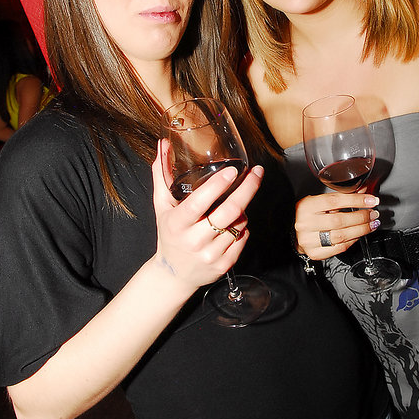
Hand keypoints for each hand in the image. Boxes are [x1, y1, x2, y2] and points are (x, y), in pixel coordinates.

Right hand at [152, 142, 263, 291]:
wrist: (173, 274)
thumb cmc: (170, 233)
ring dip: (243, 210)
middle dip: (247, 190)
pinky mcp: (224, 266)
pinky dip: (243, 227)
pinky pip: (243, 238)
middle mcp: (193, 240)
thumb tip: (163, 144)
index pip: (199, 203)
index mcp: (177, 223)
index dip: (217, 186)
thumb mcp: (162, 206)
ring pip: (239, 224)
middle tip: (257, 172)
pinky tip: (235, 223)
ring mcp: (210, 255)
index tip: (233, 171)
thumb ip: (162, 175)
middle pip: (228, 213)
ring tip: (237, 203)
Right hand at [295, 190, 379, 260]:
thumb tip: (364, 192)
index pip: (335, 201)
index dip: (356, 200)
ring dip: (361, 230)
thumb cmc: (308, 215)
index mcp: (307, 206)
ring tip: (371, 224)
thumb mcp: (320, 201)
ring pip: (341, 236)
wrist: (292, 232)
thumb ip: (342, 196)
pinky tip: (359, 234)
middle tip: (373, 214)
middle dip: (361, 217)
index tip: (371, 200)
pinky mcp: (315, 253)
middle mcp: (306, 223)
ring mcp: (309, 240)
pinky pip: (339, 248)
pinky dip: (353, 241)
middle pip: (340, 220)